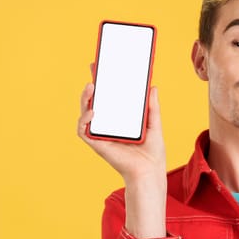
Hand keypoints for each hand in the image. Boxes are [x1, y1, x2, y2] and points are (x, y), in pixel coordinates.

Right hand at [77, 67, 167, 238]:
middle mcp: (109, 126)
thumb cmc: (152, 153)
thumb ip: (152, 107)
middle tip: (95, 69)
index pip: (110, 99)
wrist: (150, 172)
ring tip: (92, 86)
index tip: (103, 67)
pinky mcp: (97, 144)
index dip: (105, 84)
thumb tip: (153, 87)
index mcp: (121, 121)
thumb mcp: (154, 124)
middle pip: (96, 103)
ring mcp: (101, 135)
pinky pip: (84, 130)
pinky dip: (85, 120)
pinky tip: (93, 110)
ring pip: (85, 113)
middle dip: (93, 86)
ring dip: (85, 99)